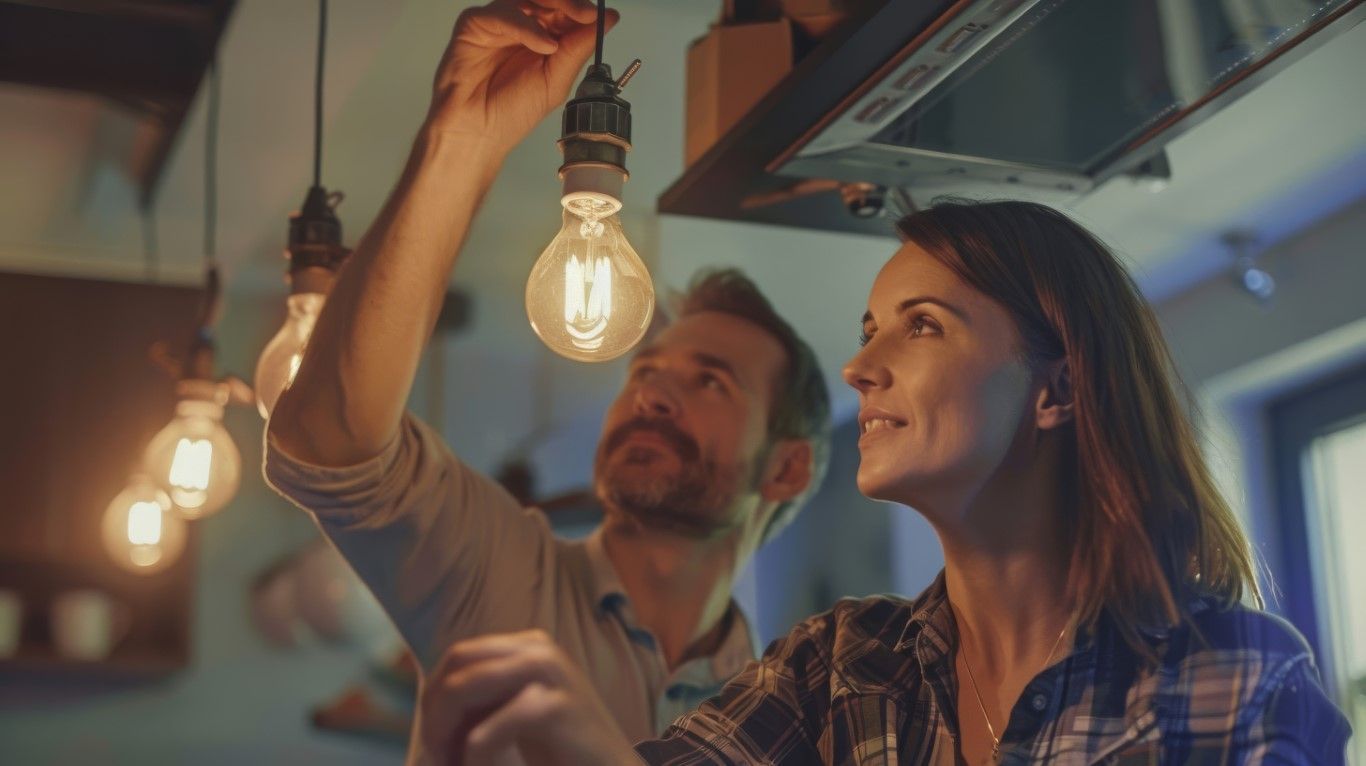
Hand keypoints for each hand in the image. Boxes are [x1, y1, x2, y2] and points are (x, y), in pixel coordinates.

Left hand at [418, 629, 639, 765]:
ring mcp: (549, 672)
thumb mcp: (518, 710)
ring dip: (446, 733)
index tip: (438, 741)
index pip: (459, 656)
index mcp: (529, 645)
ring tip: (454, 763)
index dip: (436, 697)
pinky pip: (488, 732)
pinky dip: (473, 756)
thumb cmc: (564, 749)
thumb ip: (486, 695)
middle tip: (440, 755)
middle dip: (436, 712)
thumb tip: (431, 699)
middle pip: (457, 665)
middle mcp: (538, 648)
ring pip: (463, 688)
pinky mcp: (556, 708)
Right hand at [426, 0, 617, 155]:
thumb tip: (609, 18)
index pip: (565, 9)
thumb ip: (579, 47)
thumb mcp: (556, 80)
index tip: (598, 15)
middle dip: (569, 2)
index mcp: (543, 36)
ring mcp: (498, 22)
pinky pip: (502, 14)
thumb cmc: (511, 113)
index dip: (582, 9)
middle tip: (585, 14)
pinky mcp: (474, 24)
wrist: (477, 132)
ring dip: (550, 8)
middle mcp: (521, 24)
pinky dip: (525, 26)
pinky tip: (543, 45)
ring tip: (561, 38)